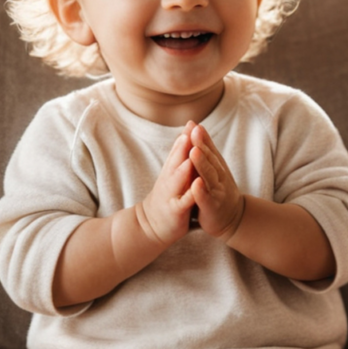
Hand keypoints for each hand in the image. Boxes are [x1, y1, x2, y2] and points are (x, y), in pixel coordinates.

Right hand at [136, 124, 196, 245]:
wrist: (151, 226)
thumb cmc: (167, 197)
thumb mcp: (172, 176)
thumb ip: (178, 157)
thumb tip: (185, 135)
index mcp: (171, 171)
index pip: (178, 151)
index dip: (185, 137)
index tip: (193, 122)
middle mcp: (169, 180)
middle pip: (176, 160)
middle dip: (183, 145)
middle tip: (191, 130)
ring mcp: (171, 195)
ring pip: (178, 178)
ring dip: (185, 166)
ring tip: (192, 154)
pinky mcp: (176, 210)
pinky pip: (184, 201)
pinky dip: (190, 193)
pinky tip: (197, 186)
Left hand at [187, 122, 244, 241]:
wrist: (233, 217)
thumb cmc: (219, 190)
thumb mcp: (214, 167)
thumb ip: (206, 149)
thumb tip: (197, 126)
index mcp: (217, 166)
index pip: (209, 149)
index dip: (202, 137)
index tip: (194, 124)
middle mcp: (219, 176)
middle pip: (210, 159)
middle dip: (202, 145)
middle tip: (195, 132)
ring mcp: (217, 191)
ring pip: (209, 176)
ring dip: (202, 164)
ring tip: (194, 152)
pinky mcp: (212, 206)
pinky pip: (206, 198)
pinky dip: (201, 191)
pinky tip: (196, 184)